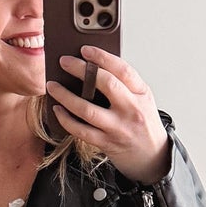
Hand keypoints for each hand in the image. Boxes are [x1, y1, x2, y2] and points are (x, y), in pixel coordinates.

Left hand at [46, 46, 171, 184]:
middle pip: (106, 84)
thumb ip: (123, 84)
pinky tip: (58, 109)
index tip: (85, 49)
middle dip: (81, 70)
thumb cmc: (143, 125)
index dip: (102, 57)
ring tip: (53, 86)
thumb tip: (91, 67)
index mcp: (141, 94)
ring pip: (88, 109)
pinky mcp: (107, 143)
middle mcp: (131, 110)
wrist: (152, 156)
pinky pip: (81, 131)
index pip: (123, 70)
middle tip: (64, 62)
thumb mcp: (141, 100)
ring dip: (66, 96)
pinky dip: (66, 119)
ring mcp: (119, 128)